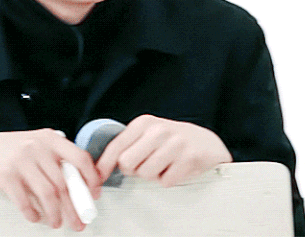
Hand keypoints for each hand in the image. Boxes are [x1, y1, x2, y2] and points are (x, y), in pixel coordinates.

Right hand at [0, 129, 101, 230]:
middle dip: (74, 207)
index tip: (94, 195)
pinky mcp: (6, 175)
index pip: (80, 157)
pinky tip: (35, 218)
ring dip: (56, 214)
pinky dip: (33, 214)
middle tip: (79, 222)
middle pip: (64, 182)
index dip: (90, 178)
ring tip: (57, 223)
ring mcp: (22, 160)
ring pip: (48, 194)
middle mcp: (38, 147)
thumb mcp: (37, 145)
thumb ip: (55, 157)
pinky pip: (25, 201)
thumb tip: (80, 182)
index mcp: (50, 138)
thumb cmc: (12, 150)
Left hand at [96, 115, 231, 186]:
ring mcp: (175, 143)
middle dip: (134, 169)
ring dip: (153, 175)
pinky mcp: (189, 158)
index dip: (104, 164)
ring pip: (146, 174)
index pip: (116, 146)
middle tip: (145, 164)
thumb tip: (100, 167)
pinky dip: (169, 180)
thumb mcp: (149, 134)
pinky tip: (176, 168)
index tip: (97, 177)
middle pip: (127, 163)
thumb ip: (128, 146)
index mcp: (144, 123)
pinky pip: (166, 182)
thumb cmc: (172, 140)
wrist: (206, 142)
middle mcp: (158, 130)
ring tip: (164, 164)